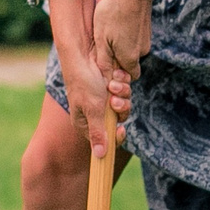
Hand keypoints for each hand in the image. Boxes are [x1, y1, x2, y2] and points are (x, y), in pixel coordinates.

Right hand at [46, 0, 122, 157]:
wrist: (85, 53)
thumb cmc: (84, 81)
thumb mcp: (92, 109)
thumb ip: (98, 133)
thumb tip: (100, 156)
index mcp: (86, 122)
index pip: (105, 139)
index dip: (115, 136)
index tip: (121, 130)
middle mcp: (96, 112)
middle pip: (119, 120)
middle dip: (120, 109)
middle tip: (114, 100)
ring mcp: (105, 98)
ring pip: (125, 104)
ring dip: (122, 94)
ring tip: (113, 85)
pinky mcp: (113, 86)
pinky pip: (126, 90)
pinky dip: (123, 83)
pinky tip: (116, 76)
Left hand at [93, 0, 153, 83]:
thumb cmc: (113, 12)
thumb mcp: (101, 38)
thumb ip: (104, 60)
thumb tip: (106, 77)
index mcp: (130, 57)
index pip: (129, 77)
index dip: (118, 75)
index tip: (108, 64)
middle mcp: (142, 51)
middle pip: (130, 63)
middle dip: (118, 58)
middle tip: (105, 44)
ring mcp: (146, 39)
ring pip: (132, 49)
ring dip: (121, 45)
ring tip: (109, 30)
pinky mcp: (146, 28)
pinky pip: (135, 39)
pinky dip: (126, 35)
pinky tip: (117, 22)